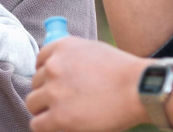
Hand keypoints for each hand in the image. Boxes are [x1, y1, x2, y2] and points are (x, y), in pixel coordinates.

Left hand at [26, 37, 149, 131]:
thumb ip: (72, 57)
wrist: (139, 89)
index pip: (39, 62)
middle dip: (47, 92)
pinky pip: (37, 124)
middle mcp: (53, 67)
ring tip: (60, 115)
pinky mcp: (58, 116)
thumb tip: (59, 69)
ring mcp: (54, 92)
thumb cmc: (124, 72)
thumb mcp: (93, 50)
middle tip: (64, 102)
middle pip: (35, 83)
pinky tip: (56, 128)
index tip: (55, 85)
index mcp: (61, 48)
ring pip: (32, 103)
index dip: (47, 75)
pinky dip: (45, 127)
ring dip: (44, 110)